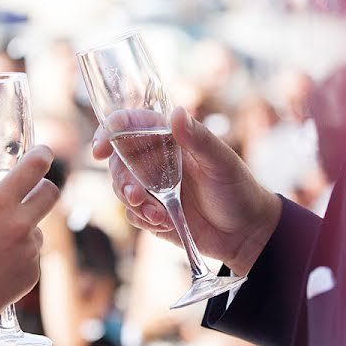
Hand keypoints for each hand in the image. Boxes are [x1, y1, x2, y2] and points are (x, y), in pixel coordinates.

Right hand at [0, 145, 60, 343]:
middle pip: (52, 194)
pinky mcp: (33, 274)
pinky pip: (32, 254)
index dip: (42, 156)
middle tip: (31, 191)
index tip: (44, 152)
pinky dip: (19, 255)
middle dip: (44, 187)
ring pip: (38, 228)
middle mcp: (20, 226)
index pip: (32, 170)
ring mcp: (30, 252)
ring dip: (24, 228)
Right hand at [92, 107, 280, 275]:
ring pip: (122, 189)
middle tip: (136, 196)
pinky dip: (145, 219)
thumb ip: (198, 139)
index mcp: (170, 138)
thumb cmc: (239, 189)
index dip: (109, 132)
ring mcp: (153, 188)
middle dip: (122, 180)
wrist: (247, 233)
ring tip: (159, 215)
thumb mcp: (221, 163)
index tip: (99, 148)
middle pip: (118, 161)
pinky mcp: (154, 213)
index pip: (130, 125)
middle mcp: (157, 160)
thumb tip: (176, 112)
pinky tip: (166, 223)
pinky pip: (134, 214)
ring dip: (134, 203)